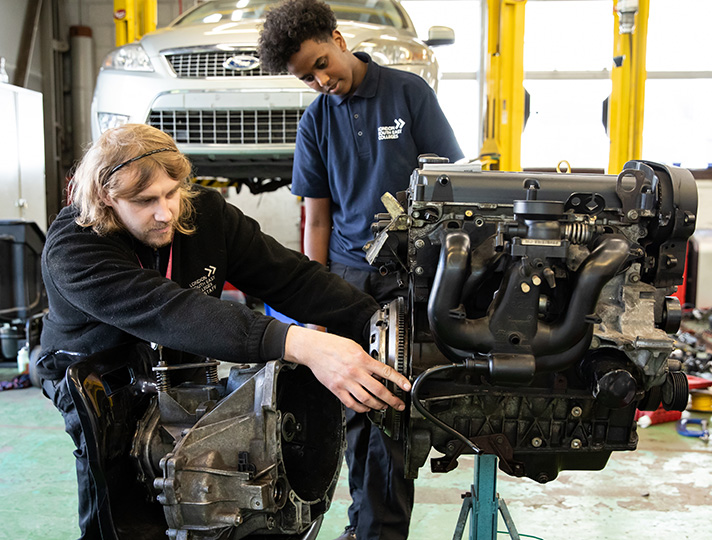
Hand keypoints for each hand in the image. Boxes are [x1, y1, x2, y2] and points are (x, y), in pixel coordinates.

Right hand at [284, 325, 410, 412]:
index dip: (399, 380)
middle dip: (392, 400)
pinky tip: (366, 407)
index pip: (385, 372)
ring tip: (384, 406)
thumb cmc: (333, 345)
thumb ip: (367, 359)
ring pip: (366, 399)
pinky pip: (351, 403)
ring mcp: (345, 382)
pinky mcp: (336, 389)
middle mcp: (355, 372)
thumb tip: (378, 371)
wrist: (314, 349)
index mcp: (361, 359)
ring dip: (378, 405)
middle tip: (398, 404)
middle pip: (378, 390)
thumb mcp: (355, 347)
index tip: (406, 387)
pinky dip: (361, 408)